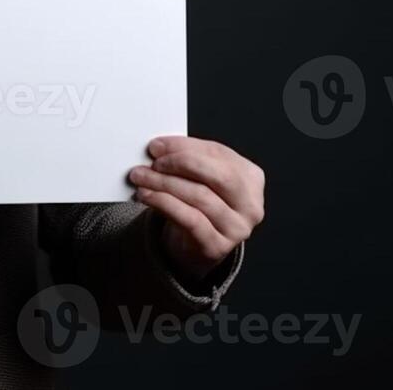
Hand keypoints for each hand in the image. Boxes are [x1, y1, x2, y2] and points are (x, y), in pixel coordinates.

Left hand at [128, 136, 264, 280]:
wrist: (196, 243)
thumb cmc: (199, 204)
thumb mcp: (200, 178)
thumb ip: (188, 159)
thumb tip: (160, 147)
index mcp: (251, 177)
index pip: (219, 154)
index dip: (185, 147)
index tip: (157, 145)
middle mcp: (250, 204)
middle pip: (217, 175)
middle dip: (180, 164)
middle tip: (153, 162)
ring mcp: (237, 228)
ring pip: (200, 197)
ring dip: (164, 183)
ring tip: (141, 178)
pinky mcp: (218, 246)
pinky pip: (190, 219)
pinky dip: (164, 203)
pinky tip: (147, 196)